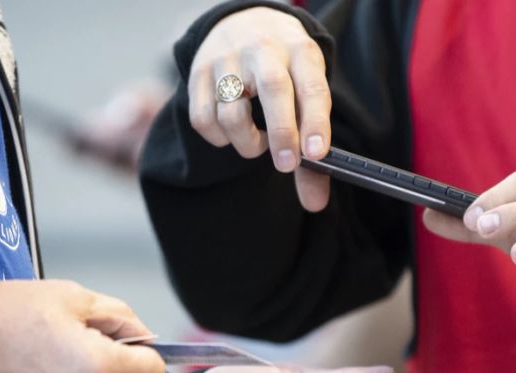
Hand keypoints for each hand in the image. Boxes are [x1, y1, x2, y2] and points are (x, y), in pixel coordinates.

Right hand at [189, 7, 332, 210]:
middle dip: (282, 133)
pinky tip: (231, 133)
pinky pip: (202, 119)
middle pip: (273, 89)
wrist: (243, 25)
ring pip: (232, 112)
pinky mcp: (198, 74)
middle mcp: (264, 50)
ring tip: (258, 144)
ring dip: (247, 142)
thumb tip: (315, 203)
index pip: (312, 86)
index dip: (315, 122)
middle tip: (286, 165)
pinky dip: (219, 138)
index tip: (317, 155)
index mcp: (300, 52)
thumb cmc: (283, 72)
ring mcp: (227, 60)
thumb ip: (311, 149)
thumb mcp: (306, 95)